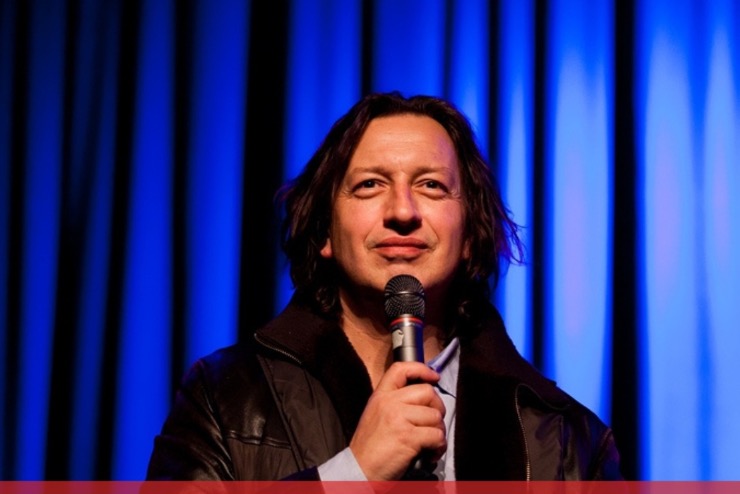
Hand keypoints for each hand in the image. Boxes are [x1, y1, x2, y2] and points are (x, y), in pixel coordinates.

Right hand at [349, 362, 446, 479]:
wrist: (359, 470)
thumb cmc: (369, 448)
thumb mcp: (375, 415)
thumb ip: (394, 403)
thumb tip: (423, 401)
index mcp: (380, 396)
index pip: (401, 369)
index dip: (421, 369)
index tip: (433, 376)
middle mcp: (389, 403)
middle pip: (428, 392)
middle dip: (438, 408)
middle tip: (433, 422)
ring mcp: (399, 418)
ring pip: (436, 416)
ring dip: (438, 431)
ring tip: (430, 442)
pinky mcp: (408, 437)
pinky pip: (437, 435)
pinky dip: (438, 446)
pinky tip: (430, 452)